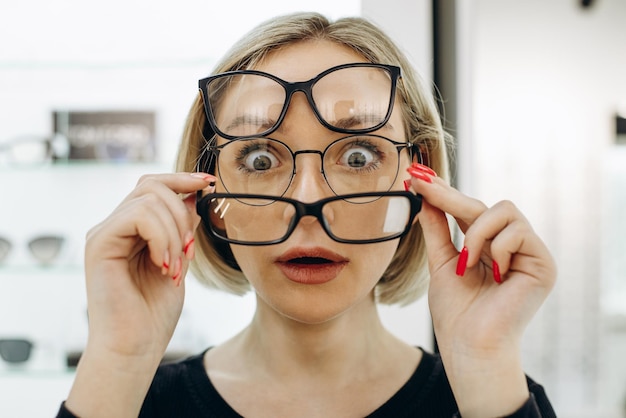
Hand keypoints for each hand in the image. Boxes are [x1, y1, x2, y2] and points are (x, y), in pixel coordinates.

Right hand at [83, 172, 214, 359]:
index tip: (211, 183)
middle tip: (190, 249)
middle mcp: (114, 226)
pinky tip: (164, 266)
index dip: (183, 179)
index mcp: (131, 229)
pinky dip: (161, 238)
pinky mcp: (99, 244)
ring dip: (174, 232)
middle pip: (151, 184)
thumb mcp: (178, 261)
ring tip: (176, 266)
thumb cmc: (154, 312)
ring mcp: (104, 233)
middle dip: (183, 209)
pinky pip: (138, 217)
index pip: (154, 186)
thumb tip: (195, 195)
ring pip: (149, 199)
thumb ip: (182, 229)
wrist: (134, 348)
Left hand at [406, 164, 555, 415]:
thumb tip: (425, 196)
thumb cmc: (456, 312)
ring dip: (477, 232)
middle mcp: (511, 246)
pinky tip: (491, 271)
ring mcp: (529, 253)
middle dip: (450, 196)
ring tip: (467, 262)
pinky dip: (497, 247)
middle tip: (421, 184)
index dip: (445, 193)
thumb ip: (438, 229)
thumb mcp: (442, 262)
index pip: (469, 211)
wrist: (469, 346)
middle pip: (485, 205)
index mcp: (489, 246)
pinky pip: (519, 231)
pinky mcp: (543, 263)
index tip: (417, 177)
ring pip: (504, 210)